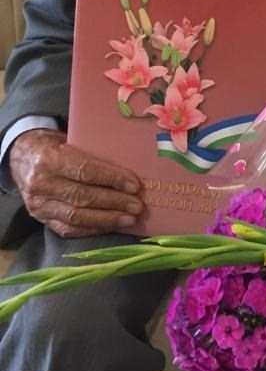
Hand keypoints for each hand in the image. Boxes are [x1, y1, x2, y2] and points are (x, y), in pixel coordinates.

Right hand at [9, 129, 143, 237]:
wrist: (23, 157)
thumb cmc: (55, 147)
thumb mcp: (71, 141)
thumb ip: (94, 155)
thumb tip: (130, 169)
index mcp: (50, 159)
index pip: (86, 171)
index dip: (112, 179)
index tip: (135, 185)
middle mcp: (41, 184)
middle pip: (83, 197)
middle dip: (114, 203)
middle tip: (137, 205)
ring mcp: (39, 205)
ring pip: (77, 217)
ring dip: (107, 219)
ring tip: (129, 218)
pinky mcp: (41, 219)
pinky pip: (69, 229)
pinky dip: (93, 229)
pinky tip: (111, 225)